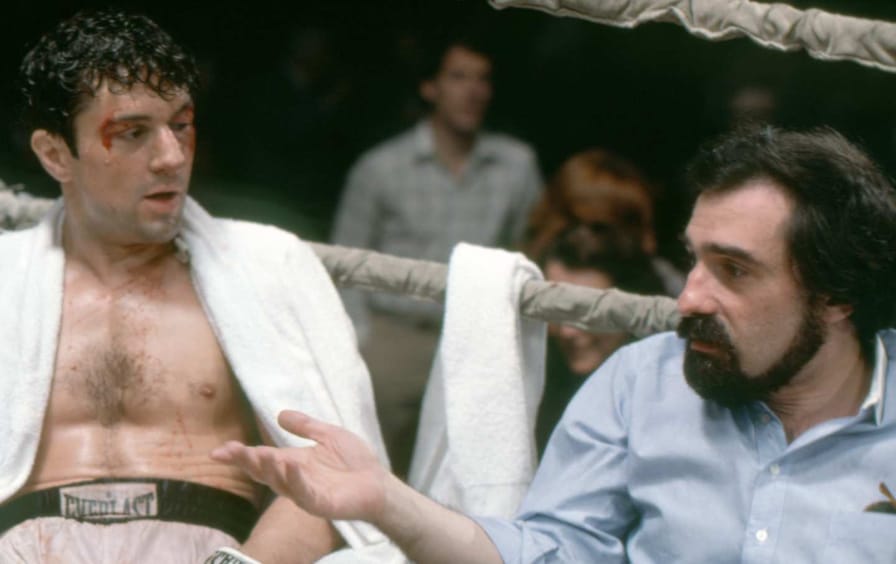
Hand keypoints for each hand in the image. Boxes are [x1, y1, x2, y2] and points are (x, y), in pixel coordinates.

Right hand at [211, 410, 387, 522]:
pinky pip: (305, 494)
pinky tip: (290, 468)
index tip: (217, 450)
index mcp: (294, 463)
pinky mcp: (322, 504)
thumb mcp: (328, 435)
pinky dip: (296, 481)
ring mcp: (306, 493)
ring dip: (269, 469)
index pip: (262, 459)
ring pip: (280, 483)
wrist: (378, 482)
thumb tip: (280, 414)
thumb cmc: (354, 462)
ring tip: (258, 454)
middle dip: (246, 462)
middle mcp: (295, 479)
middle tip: (228, 452)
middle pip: (264, 472)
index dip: (240, 456)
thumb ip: (305, 426)